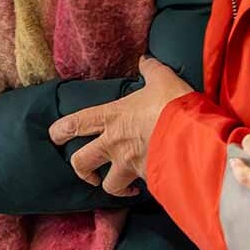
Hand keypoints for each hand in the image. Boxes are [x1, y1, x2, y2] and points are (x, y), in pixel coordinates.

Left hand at [48, 57, 191, 196]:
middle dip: (81, 170)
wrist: (193, 136)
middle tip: (89, 172)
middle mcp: (114, 144)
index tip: (56, 136)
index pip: (76, 124)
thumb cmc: (173, 105)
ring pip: (109, 186)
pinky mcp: (146, 180)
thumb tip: (146, 60)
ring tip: (123, 186)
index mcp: (113, 117)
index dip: (60, 131)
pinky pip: (140, 190)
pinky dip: (142, 189)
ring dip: (114, 186)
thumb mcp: (163, 79)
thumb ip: (152, 70)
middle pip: (81, 163)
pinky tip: (151, 183)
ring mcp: (129, 165)